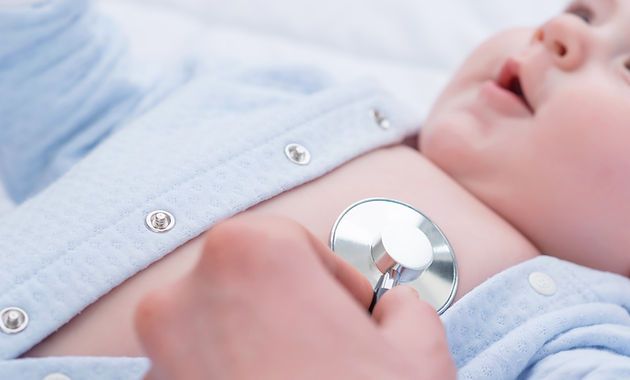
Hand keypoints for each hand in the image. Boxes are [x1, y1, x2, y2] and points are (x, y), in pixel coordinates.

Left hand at [134, 213, 455, 379]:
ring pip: (221, 331)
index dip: (338, 284)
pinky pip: (198, 375)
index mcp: (252, 254)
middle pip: (252, 283)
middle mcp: (187, 296)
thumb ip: (408, 308)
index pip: (299, 244)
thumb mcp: (420, 351)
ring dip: (261, 350)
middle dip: (295, 312)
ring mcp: (159, 356)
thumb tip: (398, 310)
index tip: (355, 315)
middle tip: (333, 352)